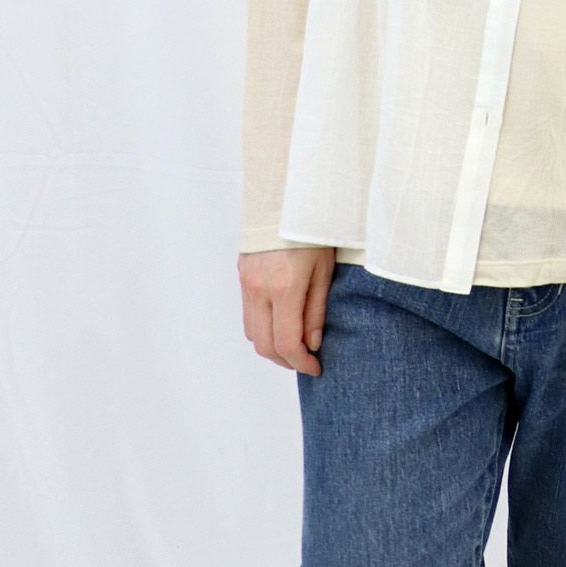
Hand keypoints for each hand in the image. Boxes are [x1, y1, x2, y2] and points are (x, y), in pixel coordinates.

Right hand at [239, 245, 337, 374]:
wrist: (285, 199)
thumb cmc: (312, 232)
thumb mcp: (324, 271)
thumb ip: (316, 311)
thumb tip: (311, 344)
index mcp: (284, 289)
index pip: (286, 343)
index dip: (301, 363)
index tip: (316, 367)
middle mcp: (259, 289)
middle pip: (264, 345)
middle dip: (285, 360)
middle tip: (306, 361)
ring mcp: (246, 283)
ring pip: (252, 333)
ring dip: (271, 346)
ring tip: (295, 345)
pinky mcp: (241, 276)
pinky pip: (248, 314)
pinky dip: (262, 328)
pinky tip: (281, 325)